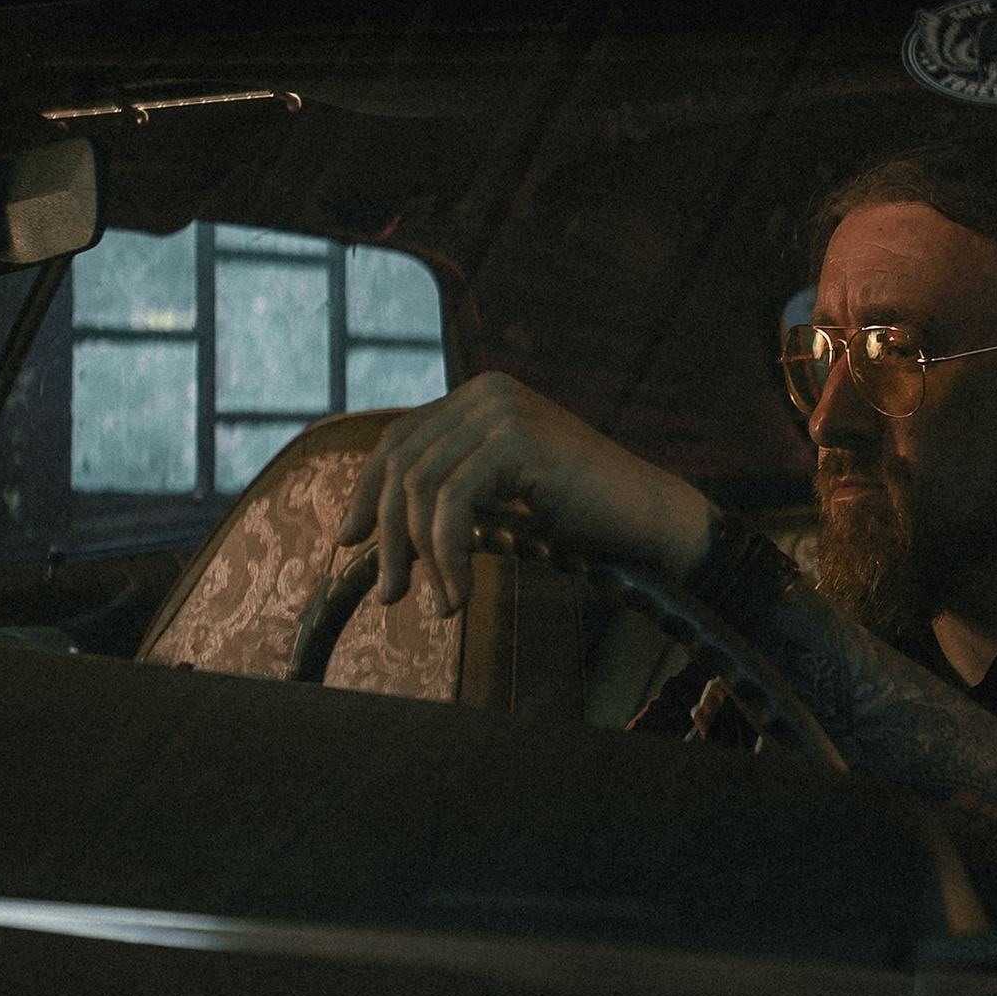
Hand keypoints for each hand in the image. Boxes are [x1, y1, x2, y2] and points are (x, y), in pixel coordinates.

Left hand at [333, 372, 717, 614]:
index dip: (366, 493)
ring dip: (421, 556)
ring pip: (420, 487)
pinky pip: (453, 504)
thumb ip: (452, 489)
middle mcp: (487, 392)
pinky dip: (448, 556)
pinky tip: (461, 594)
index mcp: (479, 395)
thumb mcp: (501, 493)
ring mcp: (503, 410)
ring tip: (440, 604)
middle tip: (390, 595)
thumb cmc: (580, 516)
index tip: (348, 542)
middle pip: (401, 463)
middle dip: (388, 536)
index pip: (398, 439)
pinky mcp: (518, 440)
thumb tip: (377, 524)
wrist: (649, 519)